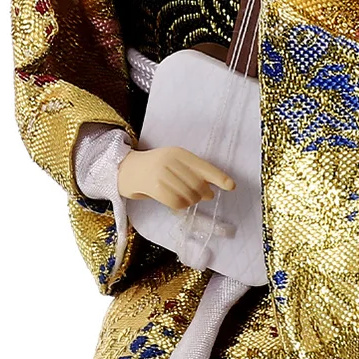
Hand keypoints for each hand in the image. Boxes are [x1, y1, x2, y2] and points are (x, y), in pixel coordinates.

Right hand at [119, 146, 235, 209]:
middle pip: (197, 184)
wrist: (127, 170)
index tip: (231, 186)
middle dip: (205, 193)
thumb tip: (213, 189)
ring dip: (192, 201)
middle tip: (206, 196)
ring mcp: (161, 174)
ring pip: (188, 195)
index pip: (203, 166)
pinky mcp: (154, 188)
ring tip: (187, 198)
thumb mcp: (173, 161)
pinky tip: (179, 202)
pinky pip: (176, 202)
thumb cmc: (156, 167)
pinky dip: (182, 206)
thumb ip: (192, 171)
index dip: (219, 177)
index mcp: (178, 152)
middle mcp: (170, 161)